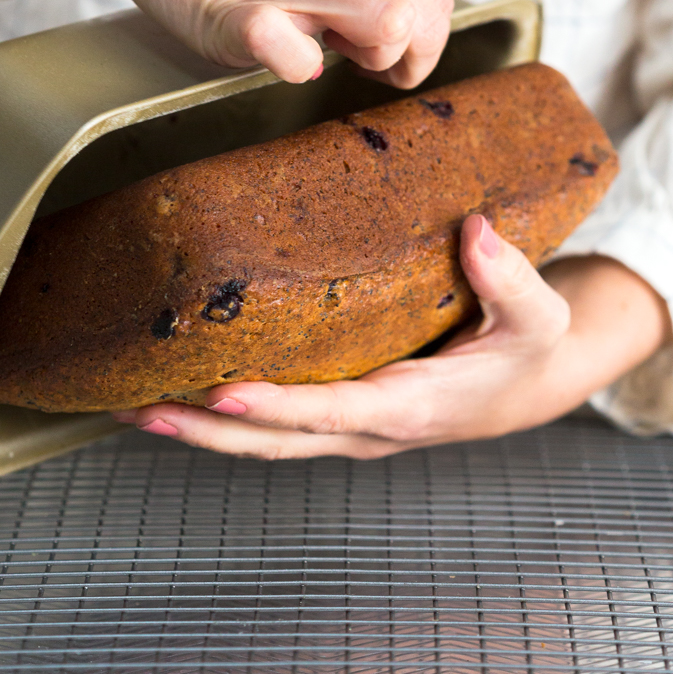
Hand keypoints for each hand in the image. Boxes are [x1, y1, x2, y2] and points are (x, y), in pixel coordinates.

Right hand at [0, 0, 453, 86]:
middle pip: (425, 21)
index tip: (392, 55)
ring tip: (318, 47)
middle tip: (358, 60)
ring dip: (363, 59)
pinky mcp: (244, 12)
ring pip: (391, 31)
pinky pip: (303, 62)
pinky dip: (293, 66)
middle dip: (403, 59)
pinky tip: (267, 46)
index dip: (423, 40)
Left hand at [112, 217, 672, 458]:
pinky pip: (273, 423)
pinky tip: (179, 391)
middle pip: (276, 442)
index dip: (277, 407)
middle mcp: (369, 428)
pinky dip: (223, 417)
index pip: (332, 413)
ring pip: (264, 441)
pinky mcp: (337, 412)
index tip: (222, 392)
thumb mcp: (540, 316)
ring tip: (132, 406)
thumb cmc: (529, 351)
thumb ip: (509, 279)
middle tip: (138, 409)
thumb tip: (476, 230)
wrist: (528, 385)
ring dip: (199, 431)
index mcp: (412, 407)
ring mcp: (348, 427)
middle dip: (206, 432)